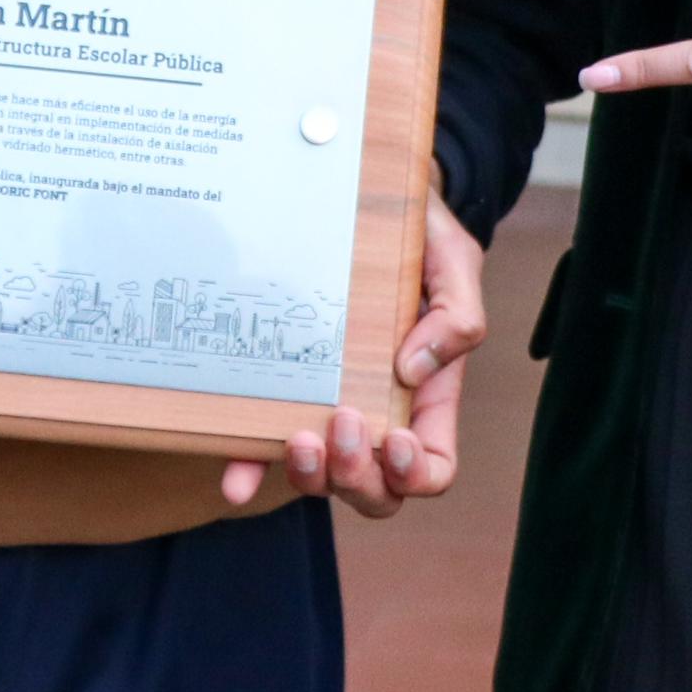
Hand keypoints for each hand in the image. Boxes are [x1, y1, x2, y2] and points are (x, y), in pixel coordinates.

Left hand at [221, 197, 483, 518]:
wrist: (363, 202)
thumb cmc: (417, 237)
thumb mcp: (453, 262)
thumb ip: (457, 313)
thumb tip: (412, 370)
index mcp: (425, 397)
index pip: (432, 467)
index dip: (416, 475)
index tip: (397, 441)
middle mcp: (376, 414)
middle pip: (375, 489)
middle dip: (358, 478)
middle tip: (343, 424)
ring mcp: (324, 409)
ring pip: (322, 479)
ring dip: (310, 478)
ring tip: (297, 439)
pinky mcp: (282, 393)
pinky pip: (263, 446)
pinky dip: (250, 469)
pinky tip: (235, 479)